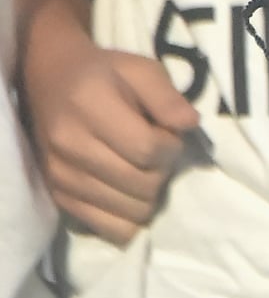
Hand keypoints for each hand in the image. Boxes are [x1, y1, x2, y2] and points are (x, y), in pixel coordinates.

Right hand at [20, 0, 201, 245]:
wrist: (49, 81)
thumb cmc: (104, 74)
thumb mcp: (141, 69)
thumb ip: (167, 97)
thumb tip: (189, 125)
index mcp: (88, 104)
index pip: (146, 148)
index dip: (171, 147)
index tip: (169, 135)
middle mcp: (68, 144)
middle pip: (141, 183)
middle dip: (163, 171)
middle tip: (157, 152)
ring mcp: (60, 176)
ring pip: (130, 211)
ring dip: (148, 195)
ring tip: (140, 169)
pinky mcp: (59, 198)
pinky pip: (110, 229)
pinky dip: (128, 216)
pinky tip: (128, 191)